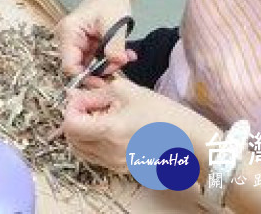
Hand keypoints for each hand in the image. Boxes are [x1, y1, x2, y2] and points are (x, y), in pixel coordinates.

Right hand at [54, 0, 134, 84]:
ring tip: (124, 56)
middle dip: (102, 69)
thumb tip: (117, 62)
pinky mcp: (84, 45)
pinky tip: (122, 53)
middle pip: (79, 68)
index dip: (86, 77)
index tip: (105, 80)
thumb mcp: (114, 25)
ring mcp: (75, 42)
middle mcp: (67, 38)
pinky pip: (95, 60)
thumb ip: (115, 46)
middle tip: (120, 63)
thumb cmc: (110, 2)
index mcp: (68, 32)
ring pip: (89, 66)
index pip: (69, 66)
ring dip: (108, 64)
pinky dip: (109, 59)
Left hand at [63, 79, 215, 173]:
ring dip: (82, 132)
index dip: (72, 108)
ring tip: (100, 116)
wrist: (189, 140)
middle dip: (74, 119)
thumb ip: (95, 92)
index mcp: (109, 131)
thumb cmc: (162, 113)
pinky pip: (95, 156)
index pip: (70, 124)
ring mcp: (114, 164)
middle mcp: (108, 152)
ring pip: (81, 149)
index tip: (82, 98)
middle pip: (72, 139)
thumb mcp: (126, 91)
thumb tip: (74, 92)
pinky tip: (109, 129)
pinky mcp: (121, 169)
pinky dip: (93, 142)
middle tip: (89, 105)